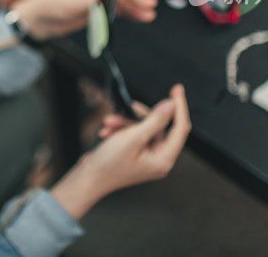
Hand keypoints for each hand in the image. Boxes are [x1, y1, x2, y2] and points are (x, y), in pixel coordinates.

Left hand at [9, 0, 157, 40]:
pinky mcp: (98, 8)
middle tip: (149, 2)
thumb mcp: (76, 2)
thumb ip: (98, 1)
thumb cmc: (50, 3)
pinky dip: (128, 14)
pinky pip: (117, 10)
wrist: (38, 20)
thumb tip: (117, 1)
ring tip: (148, 13)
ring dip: (135, 6)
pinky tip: (140, 17)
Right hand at [50, 85, 190, 219]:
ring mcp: (146, 156)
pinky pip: (133, 133)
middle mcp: (157, 158)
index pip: (180, 128)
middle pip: (159, 126)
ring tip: (109, 122)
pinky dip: (121, 129)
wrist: (87, 179)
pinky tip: (107, 131)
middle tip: (128, 107)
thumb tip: (171, 105)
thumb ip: (155, 120)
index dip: (179, 107)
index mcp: (163, 159)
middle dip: (139, 116)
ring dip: (125, 122)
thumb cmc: (108, 165)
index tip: (177, 89)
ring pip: (143, 127)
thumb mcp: (132, 138)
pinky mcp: (135, 153)